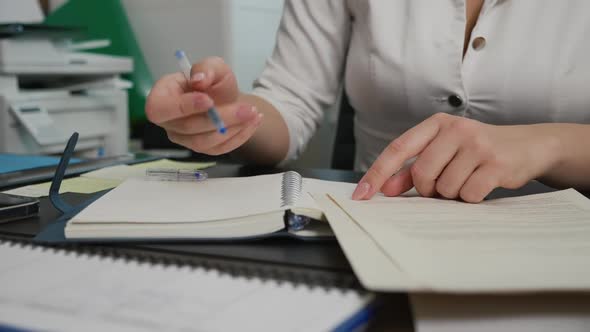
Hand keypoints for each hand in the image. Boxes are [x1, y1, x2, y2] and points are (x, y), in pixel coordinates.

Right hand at [145, 57, 262, 154]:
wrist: (225, 98)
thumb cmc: (212, 81)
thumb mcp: (212, 66)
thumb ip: (206, 68)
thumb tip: (200, 80)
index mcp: (161, 98)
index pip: (161, 109)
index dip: (183, 106)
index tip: (208, 99)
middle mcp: (169, 123)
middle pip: (188, 127)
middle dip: (219, 118)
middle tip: (245, 109)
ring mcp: (185, 139)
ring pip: (203, 142)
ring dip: (231, 129)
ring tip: (252, 113)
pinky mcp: (203, 149)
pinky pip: (219, 149)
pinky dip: (239, 137)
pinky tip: (253, 123)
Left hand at [352, 113, 560, 202]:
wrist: (527, 146)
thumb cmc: (477, 151)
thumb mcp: (443, 152)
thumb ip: (412, 170)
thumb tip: (384, 188)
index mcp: (436, 124)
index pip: (398, 149)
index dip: (377, 173)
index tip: (361, 195)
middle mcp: (455, 129)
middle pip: (421, 173)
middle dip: (428, 189)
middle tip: (443, 186)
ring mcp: (477, 145)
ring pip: (445, 187)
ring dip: (452, 194)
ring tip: (467, 180)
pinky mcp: (496, 163)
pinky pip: (468, 194)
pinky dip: (471, 198)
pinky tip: (482, 185)